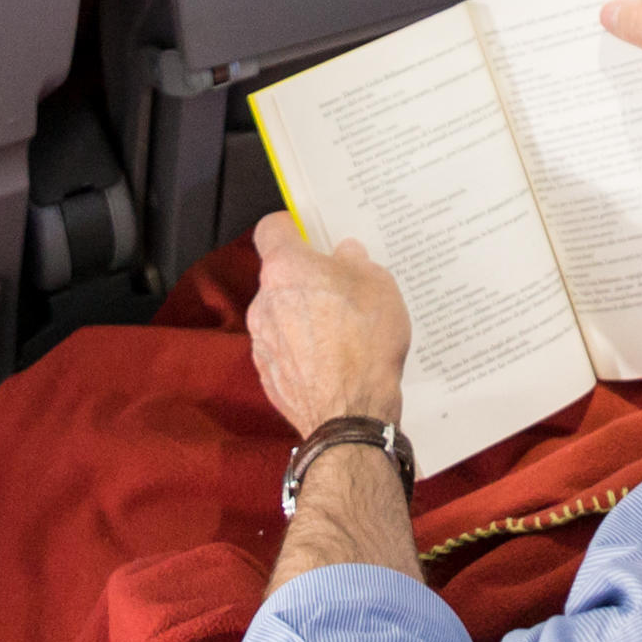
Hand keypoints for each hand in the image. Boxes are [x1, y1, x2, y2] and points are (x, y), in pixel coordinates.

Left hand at [245, 215, 411, 435]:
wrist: (350, 414)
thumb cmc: (365, 342)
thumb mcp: (379, 285)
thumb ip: (356, 262)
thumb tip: (344, 255)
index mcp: (286, 268)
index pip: (271, 229)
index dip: (291, 226)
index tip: (309, 232)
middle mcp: (264, 302)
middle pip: (280, 276)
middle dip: (306, 278)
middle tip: (342, 287)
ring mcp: (262, 342)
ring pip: (281, 315)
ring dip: (304, 316)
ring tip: (344, 331)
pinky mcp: (268, 376)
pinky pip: (284, 350)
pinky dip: (303, 350)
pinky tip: (333, 362)